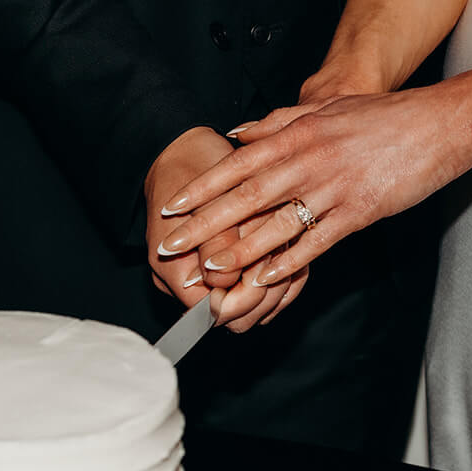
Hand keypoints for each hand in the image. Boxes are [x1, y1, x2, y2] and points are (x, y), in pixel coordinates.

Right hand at [144, 128, 306, 330]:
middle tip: (281, 261)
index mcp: (176, 275)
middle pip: (240, 318)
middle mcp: (194, 286)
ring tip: (289, 255)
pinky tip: (295, 260)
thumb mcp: (204, 203)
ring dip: (278, 286)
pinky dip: (281, 280)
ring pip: (258, 309)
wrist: (190, 151)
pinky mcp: (235, 270)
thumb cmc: (193, 171)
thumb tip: (226, 282)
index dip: (243, 299)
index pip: (216, 313)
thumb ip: (216, 245)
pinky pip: (264, 291)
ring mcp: (215, 282)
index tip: (261, 270)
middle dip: (265, 294)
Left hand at [157, 84, 471, 288]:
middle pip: (246, 196)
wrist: (442, 123)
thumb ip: (280, 121)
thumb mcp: (328, 108)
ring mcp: (335, 188)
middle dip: (205, 224)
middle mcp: (310, 160)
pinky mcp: (360, 212)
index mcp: (299, 133)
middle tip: (173, 245)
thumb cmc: (386, 117)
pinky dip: (290, 261)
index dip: (202, 187)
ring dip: (241, 250)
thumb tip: (238, 133)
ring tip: (211, 270)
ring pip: (277, 223)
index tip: (173, 206)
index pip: (238, 164)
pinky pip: (318, 241)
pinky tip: (267, 279)